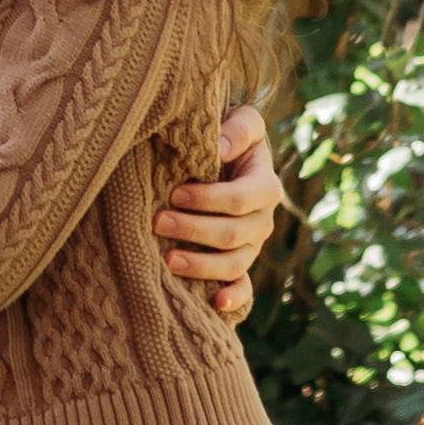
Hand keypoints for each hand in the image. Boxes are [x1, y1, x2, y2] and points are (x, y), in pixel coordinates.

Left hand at [151, 98, 284, 320]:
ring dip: (202, 265)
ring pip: (234, 264)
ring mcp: (253, 246)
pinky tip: (214, 304)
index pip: (240, 199)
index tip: (175, 193)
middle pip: (233, 235)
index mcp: (266, 185)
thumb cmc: (227, 135)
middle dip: (194, 230)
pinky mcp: (240, 264)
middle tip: (158, 222)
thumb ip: (238, 128)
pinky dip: (233, 298)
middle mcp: (263, 220)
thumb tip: (220, 149)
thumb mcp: (241, 121)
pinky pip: (243, 287)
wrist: (225, 155)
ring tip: (168, 260)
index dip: (208, 199)